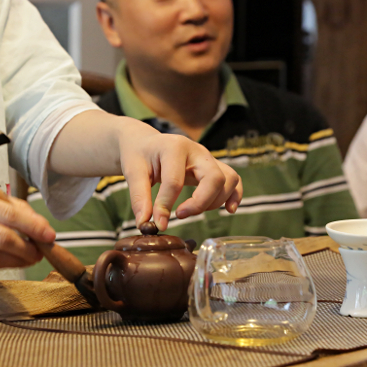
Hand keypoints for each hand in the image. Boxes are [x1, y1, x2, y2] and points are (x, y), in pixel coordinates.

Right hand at [0, 189, 55, 270]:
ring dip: (17, 261)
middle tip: (40, 251)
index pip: (9, 215)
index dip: (33, 227)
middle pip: (3, 240)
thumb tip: (42, 227)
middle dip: (27, 249)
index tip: (49, 235)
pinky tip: (8, 260)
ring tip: (29, 257)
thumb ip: (16, 209)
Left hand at [47, 110, 242, 230]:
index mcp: (175, 147)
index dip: (166, 206)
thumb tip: (145, 223)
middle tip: (179, 215)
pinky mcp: (213, 167)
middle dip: (200, 203)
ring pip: (228, 179)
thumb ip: (139, 197)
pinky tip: (229, 210)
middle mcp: (197, 151)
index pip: (175, 181)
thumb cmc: (138, 155)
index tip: (158, 223)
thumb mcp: (132, 172)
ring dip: (214, 201)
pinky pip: (234, 180)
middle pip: (214, 178)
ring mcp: (208, 158)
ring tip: (192, 211)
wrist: (144, 143)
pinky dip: (234, 195)